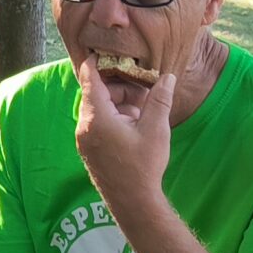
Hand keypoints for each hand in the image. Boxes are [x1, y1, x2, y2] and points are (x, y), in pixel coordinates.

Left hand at [74, 56, 172, 199]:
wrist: (133, 202)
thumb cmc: (143, 166)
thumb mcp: (156, 129)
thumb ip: (160, 99)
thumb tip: (168, 77)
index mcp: (97, 117)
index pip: (90, 78)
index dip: (98, 61)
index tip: (108, 51)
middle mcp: (85, 126)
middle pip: (97, 94)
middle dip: (119, 87)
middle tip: (143, 88)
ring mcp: (85, 140)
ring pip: (99, 109)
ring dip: (119, 104)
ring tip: (143, 110)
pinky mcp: (89, 150)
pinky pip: (98, 124)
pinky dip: (114, 118)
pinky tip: (135, 125)